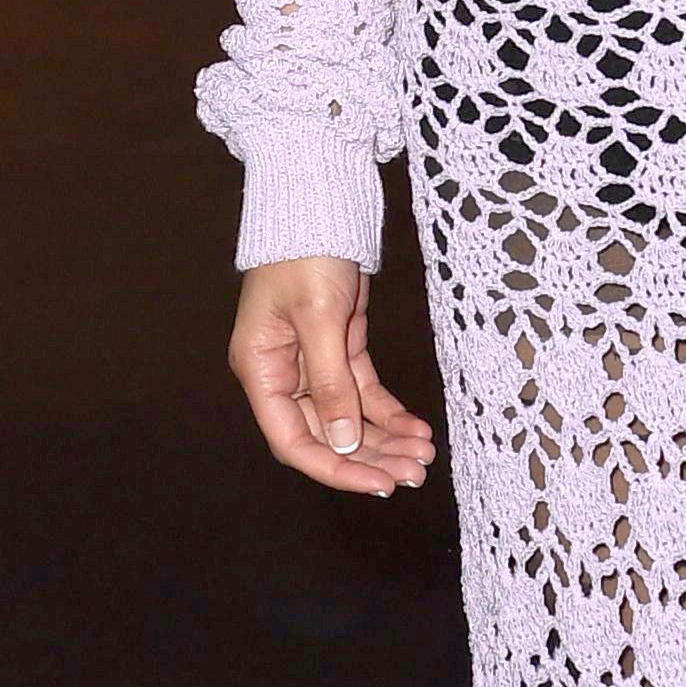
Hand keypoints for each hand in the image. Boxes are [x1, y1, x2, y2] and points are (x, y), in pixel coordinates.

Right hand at [230, 254, 437, 499]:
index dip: (334, 467)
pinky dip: (390, 413)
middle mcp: (282, 374)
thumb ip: (330, 383)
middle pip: (325, 435)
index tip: (377, 484)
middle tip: (415, 473)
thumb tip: (343, 441)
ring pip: (349, 418)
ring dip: (385, 440)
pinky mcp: (340, 348)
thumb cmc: (306, 252)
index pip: (292, 439)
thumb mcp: (320, 317)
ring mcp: (312, 363)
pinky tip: (418, 428)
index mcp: (261, 369)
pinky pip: (364, 393)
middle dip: (370, 457)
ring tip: (424, 456)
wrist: (320, 202)